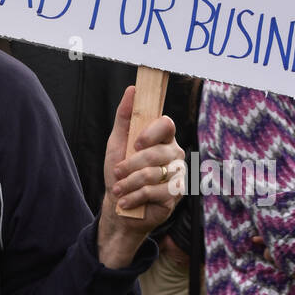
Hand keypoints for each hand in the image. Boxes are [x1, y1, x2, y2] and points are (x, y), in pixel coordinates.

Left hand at [98, 86, 183, 267]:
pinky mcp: (176, 195)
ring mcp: (178, 174)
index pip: (167, 124)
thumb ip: (124, 116)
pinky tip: (126, 201)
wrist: (119, 205)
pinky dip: (135, 196)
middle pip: (157, 153)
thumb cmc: (119, 171)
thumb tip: (132, 89)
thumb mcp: (116, 142)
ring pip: (154, 173)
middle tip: (117, 172)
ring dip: (129, 183)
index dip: (151, 133)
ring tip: (118, 189)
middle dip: (131, 164)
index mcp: (162, 138)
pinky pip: (156, 192)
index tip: (134, 144)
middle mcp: (174, 154)